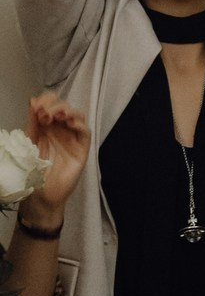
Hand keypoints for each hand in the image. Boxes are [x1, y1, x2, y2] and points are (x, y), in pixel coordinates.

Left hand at [20, 94, 89, 217]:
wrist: (40, 194)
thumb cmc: (34, 171)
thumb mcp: (29, 141)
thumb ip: (32, 122)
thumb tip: (33, 100)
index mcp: (46, 126)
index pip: (50, 104)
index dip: (45, 101)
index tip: (36, 107)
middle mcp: (60, 130)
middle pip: (64, 107)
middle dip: (54, 106)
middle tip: (44, 115)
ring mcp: (72, 139)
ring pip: (77, 116)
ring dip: (67, 111)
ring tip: (56, 116)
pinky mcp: (82, 150)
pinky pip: (85, 132)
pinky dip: (79, 124)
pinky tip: (69, 123)